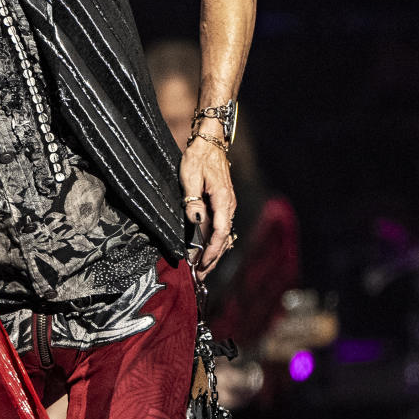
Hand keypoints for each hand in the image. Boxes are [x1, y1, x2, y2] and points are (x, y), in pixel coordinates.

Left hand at [179, 136, 235, 277]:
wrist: (210, 143)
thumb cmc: (199, 157)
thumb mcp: (190, 175)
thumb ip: (192, 198)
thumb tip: (196, 219)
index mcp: (223, 199)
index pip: (221, 231)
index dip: (212, 250)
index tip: (202, 263)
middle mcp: (228, 205)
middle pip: (224, 238)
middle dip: (213, 259)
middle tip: (200, 276)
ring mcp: (227, 205)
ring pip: (223, 235)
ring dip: (214, 254)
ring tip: (202, 270)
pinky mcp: (222, 205)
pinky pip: (220, 228)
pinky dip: (214, 243)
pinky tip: (206, 253)